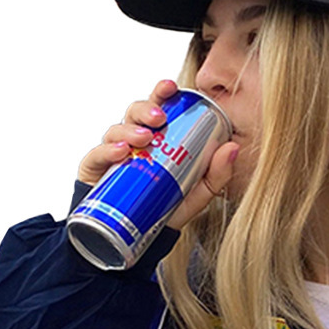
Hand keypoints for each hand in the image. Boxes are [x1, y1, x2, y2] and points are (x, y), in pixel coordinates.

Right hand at [77, 79, 239, 230]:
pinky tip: (121, 152)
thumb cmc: (165, 210)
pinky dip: (108, 150)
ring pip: (116, 130)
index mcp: (156, 138)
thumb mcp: (196, 195)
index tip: (171, 87)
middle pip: (135, 113)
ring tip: (144, 138)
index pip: (158, 108)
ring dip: (130, 129)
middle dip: (147, 109)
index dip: (161, 93)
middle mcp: (132, 141)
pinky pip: (97, 155)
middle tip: (160, 118)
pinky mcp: (94, 171)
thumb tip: (233, 147)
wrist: (137, 241)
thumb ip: (215, 175)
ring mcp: (112, 154)